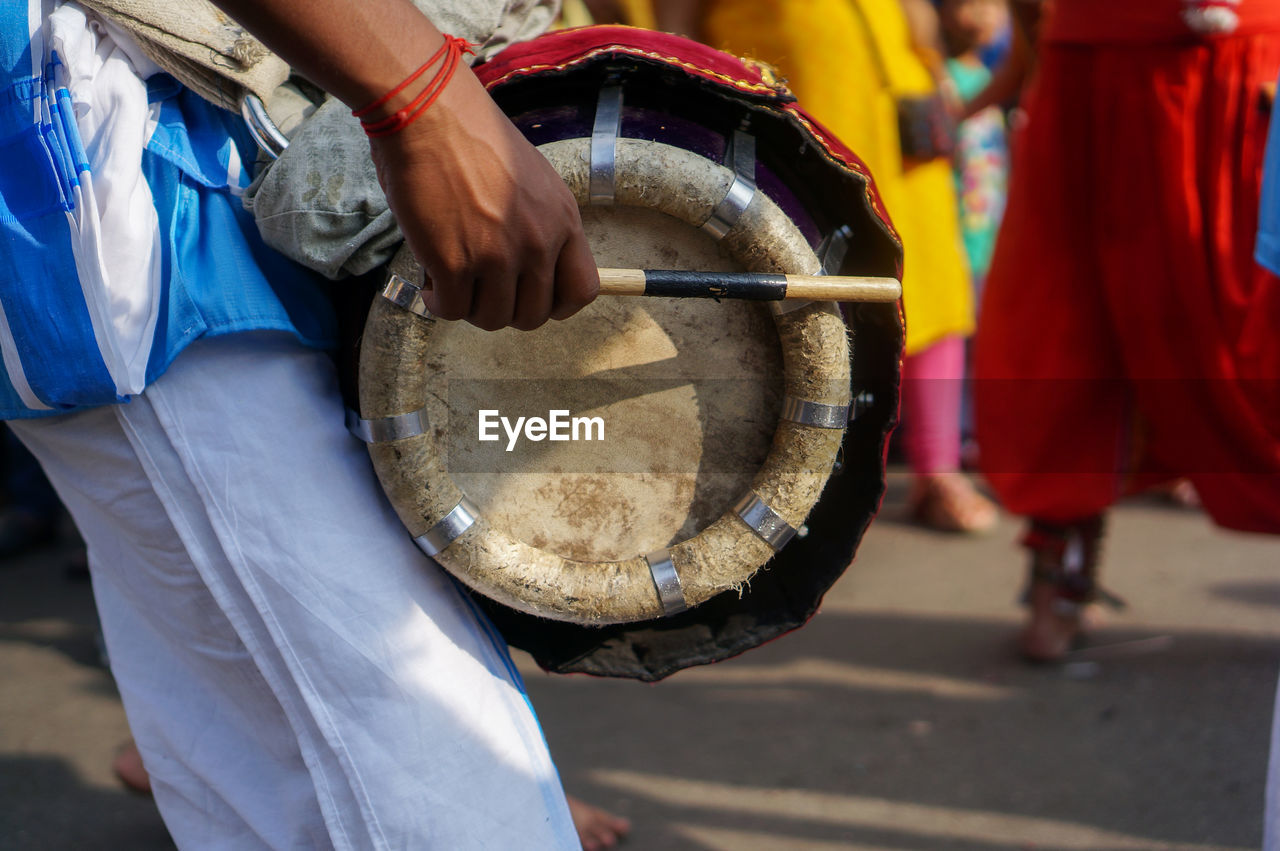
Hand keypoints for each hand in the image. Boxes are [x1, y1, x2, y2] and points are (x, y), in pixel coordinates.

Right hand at [367, 64, 598, 330]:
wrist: (429, 112)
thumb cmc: (472, 137)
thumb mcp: (531, 179)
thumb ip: (539, 222)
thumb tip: (528, 267)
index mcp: (563, 220)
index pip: (582, 291)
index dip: (556, 305)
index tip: (529, 297)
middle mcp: (538, 242)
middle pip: (532, 315)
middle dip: (504, 309)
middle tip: (480, 288)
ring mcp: (497, 255)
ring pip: (491, 318)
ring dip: (469, 307)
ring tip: (452, 280)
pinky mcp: (454, 262)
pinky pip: (452, 309)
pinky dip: (438, 302)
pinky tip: (431, 281)